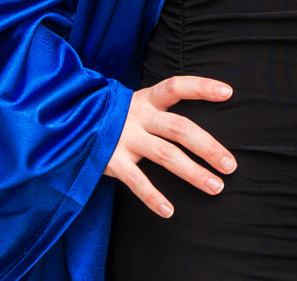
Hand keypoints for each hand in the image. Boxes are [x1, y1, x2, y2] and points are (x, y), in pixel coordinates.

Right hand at [103, 75, 236, 217]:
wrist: (66, 124)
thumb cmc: (115, 119)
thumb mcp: (137, 107)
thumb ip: (162, 114)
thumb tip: (201, 133)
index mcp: (147, 100)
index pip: (177, 86)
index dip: (202, 87)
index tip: (228, 93)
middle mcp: (138, 116)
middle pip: (179, 128)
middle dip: (208, 146)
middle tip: (231, 165)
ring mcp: (124, 138)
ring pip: (165, 155)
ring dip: (193, 172)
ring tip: (216, 187)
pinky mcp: (110, 160)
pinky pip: (136, 180)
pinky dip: (152, 196)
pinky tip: (169, 210)